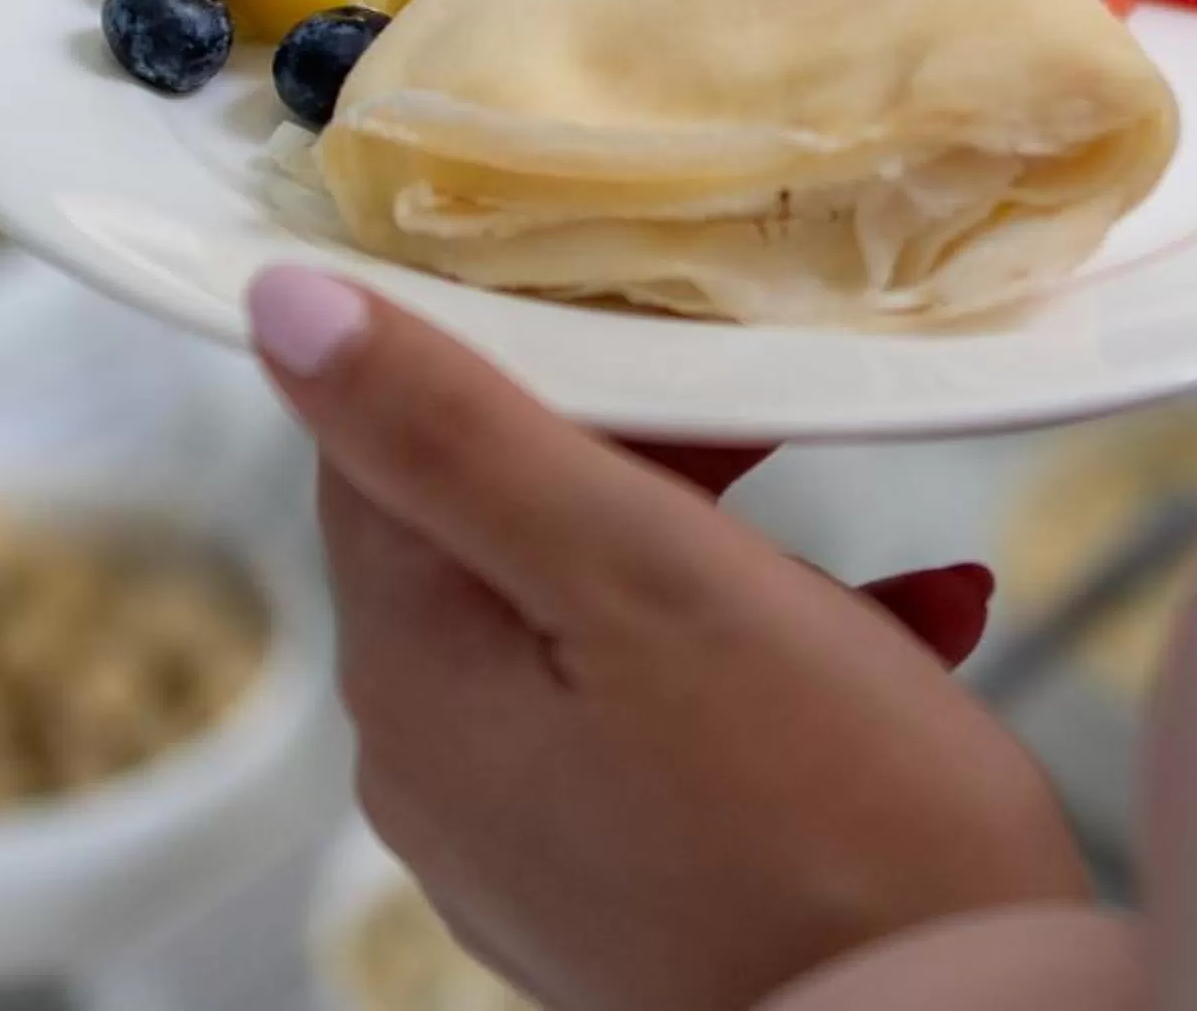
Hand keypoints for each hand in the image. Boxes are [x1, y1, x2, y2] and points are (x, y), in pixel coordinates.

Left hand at [250, 268, 1088, 1010]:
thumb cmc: (827, 817)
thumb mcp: (643, 576)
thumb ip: (460, 435)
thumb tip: (281, 307)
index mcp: (417, 673)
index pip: (388, 446)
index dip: (511, 353)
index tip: (637, 310)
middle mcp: (444, 769)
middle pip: (504, 529)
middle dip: (643, 452)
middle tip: (774, 413)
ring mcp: (537, 841)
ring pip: (606, 622)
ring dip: (735, 558)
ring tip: (868, 539)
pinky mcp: (634, 889)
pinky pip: (683, 726)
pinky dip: (784, 662)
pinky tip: (914, 629)